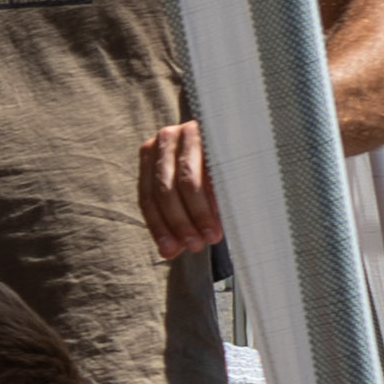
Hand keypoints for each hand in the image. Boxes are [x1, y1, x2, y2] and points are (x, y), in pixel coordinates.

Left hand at [137, 120, 223, 258]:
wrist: (237, 133)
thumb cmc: (209, 168)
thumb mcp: (186, 193)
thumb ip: (175, 219)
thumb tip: (168, 252)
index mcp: (150, 155)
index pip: (147, 197)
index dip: (158, 227)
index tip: (171, 251)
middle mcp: (164, 140)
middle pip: (164, 191)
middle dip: (180, 223)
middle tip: (195, 245)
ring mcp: (187, 132)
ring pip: (186, 181)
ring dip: (198, 214)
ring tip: (211, 236)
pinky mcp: (212, 131)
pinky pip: (210, 170)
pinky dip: (214, 196)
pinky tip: (221, 214)